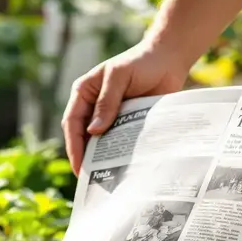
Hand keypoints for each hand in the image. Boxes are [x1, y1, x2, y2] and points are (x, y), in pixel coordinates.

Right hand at [61, 40, 189, 174]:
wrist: (169, 60)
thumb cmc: (141, 62)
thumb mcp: (119, 76)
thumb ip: (107, 102)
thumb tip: (94, 131)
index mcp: (84, 92)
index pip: (72, 122)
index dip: (74, 146)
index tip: (80, 167)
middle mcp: (93, 106)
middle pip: (83, 137)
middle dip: (85, 158)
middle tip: (91, 180)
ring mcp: (110, 116)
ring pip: (101, 142)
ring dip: (102, 159)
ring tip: (106, 178)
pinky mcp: (127, 123)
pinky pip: (120, 141)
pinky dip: (120, 154)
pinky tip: (124, 168)